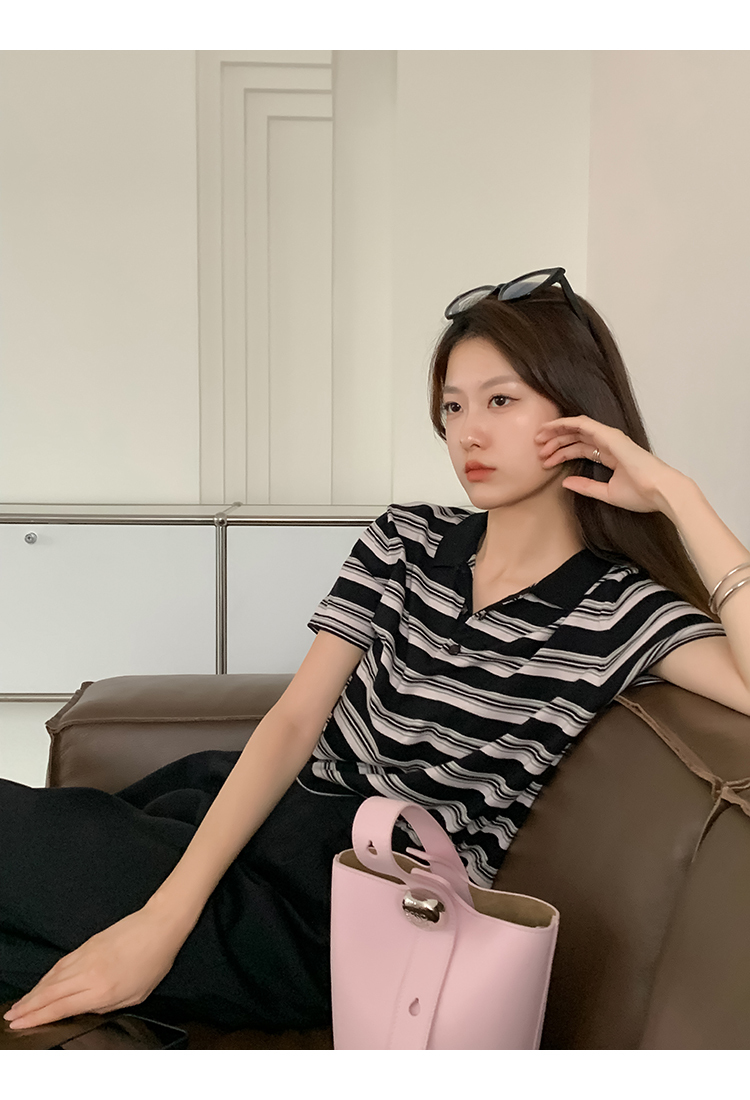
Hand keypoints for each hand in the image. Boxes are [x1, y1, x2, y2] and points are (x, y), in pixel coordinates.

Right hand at [2, 907, 183, 1029]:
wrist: (160, 925)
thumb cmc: (154, 962)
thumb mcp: (134, 996)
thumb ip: (106, 1006)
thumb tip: (84, 1010)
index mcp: (101, 990)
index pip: (60, 1008)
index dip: (37, 1018)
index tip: (21, 1024)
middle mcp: (89, 973)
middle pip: (49, 993)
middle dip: (28, 1007)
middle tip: (11, 1017)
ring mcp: (86, 956)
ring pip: (52, 977)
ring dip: (34, 992)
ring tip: (21, 1005)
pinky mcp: (87, 944)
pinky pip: (61, 964)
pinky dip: (47, 976)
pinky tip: (41, 984)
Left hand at [535, 415, 683, 513]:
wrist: (661, 492)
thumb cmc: (642, 494)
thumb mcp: (606, 493)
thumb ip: (586, 487)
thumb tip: (565, 482)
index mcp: (610, 455)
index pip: (580, 449)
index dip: (561, 453)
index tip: (545, 461)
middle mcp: (609, 444)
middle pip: (576, 437)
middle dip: (555, 441)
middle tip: (537, 447)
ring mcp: (610, 438)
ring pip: (577, 428)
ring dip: (557, 431)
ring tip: (539, 439)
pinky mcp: (611, 436)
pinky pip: (584, 424)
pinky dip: (567, 423)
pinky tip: (553, 426)